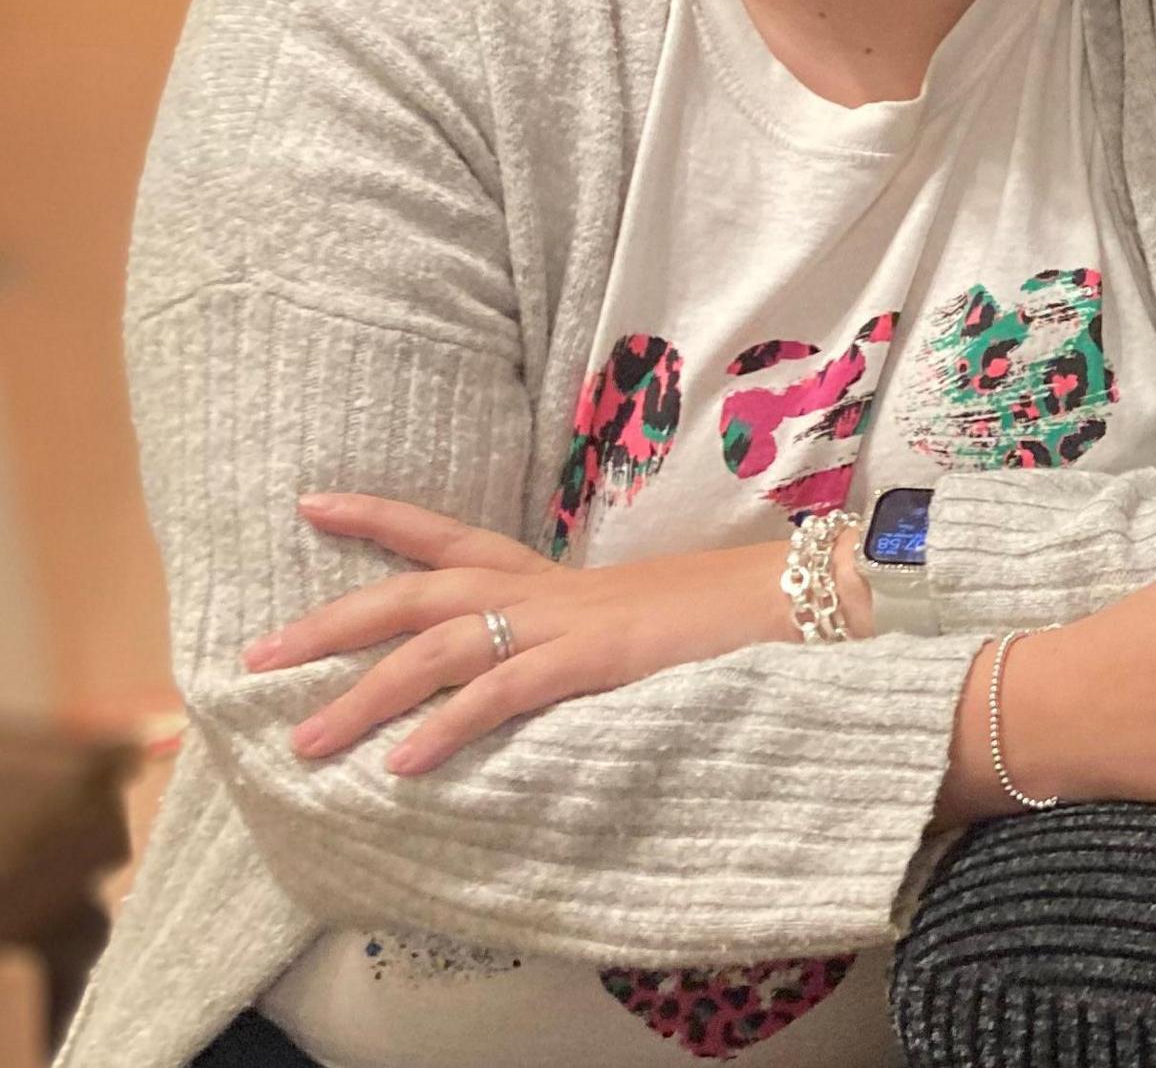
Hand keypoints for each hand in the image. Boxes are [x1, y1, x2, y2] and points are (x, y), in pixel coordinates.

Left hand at [250, 493, 794, 774]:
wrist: (789, 597)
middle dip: (330, 624)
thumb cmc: (714, 616)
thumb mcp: (624, 623)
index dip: (376, 517)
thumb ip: (565, 641)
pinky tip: (402, 763)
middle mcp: (540, 590)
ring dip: (365, 696)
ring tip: (306, 741)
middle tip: (256, 658)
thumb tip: (515, 674)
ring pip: (438, 651)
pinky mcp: (591, 659)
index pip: (444, 538)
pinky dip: (447, 727)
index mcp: (547, 576)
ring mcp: (563, 622)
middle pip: (413, 595)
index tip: (308, 503)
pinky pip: (502, 692)